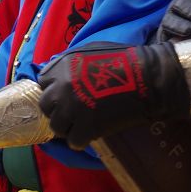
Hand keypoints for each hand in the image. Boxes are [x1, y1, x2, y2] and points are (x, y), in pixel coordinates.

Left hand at [37, 41, 189, 150]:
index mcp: (62, 67)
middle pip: (46, 106)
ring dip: (67, 127)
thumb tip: (58, 74)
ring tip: (82, 125)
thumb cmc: (124, 60)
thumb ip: (69, 62)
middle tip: (72, 112)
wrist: (147, 79)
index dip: (54, 89)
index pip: (43, 83)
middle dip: (57, 109)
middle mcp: (61, 88)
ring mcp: (72, 110)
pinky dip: (81, 140)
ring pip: (57, 127)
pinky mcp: (86, 128)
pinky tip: (91, 134)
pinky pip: (73, 141)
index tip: (65, 94)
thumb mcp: (90, 50)